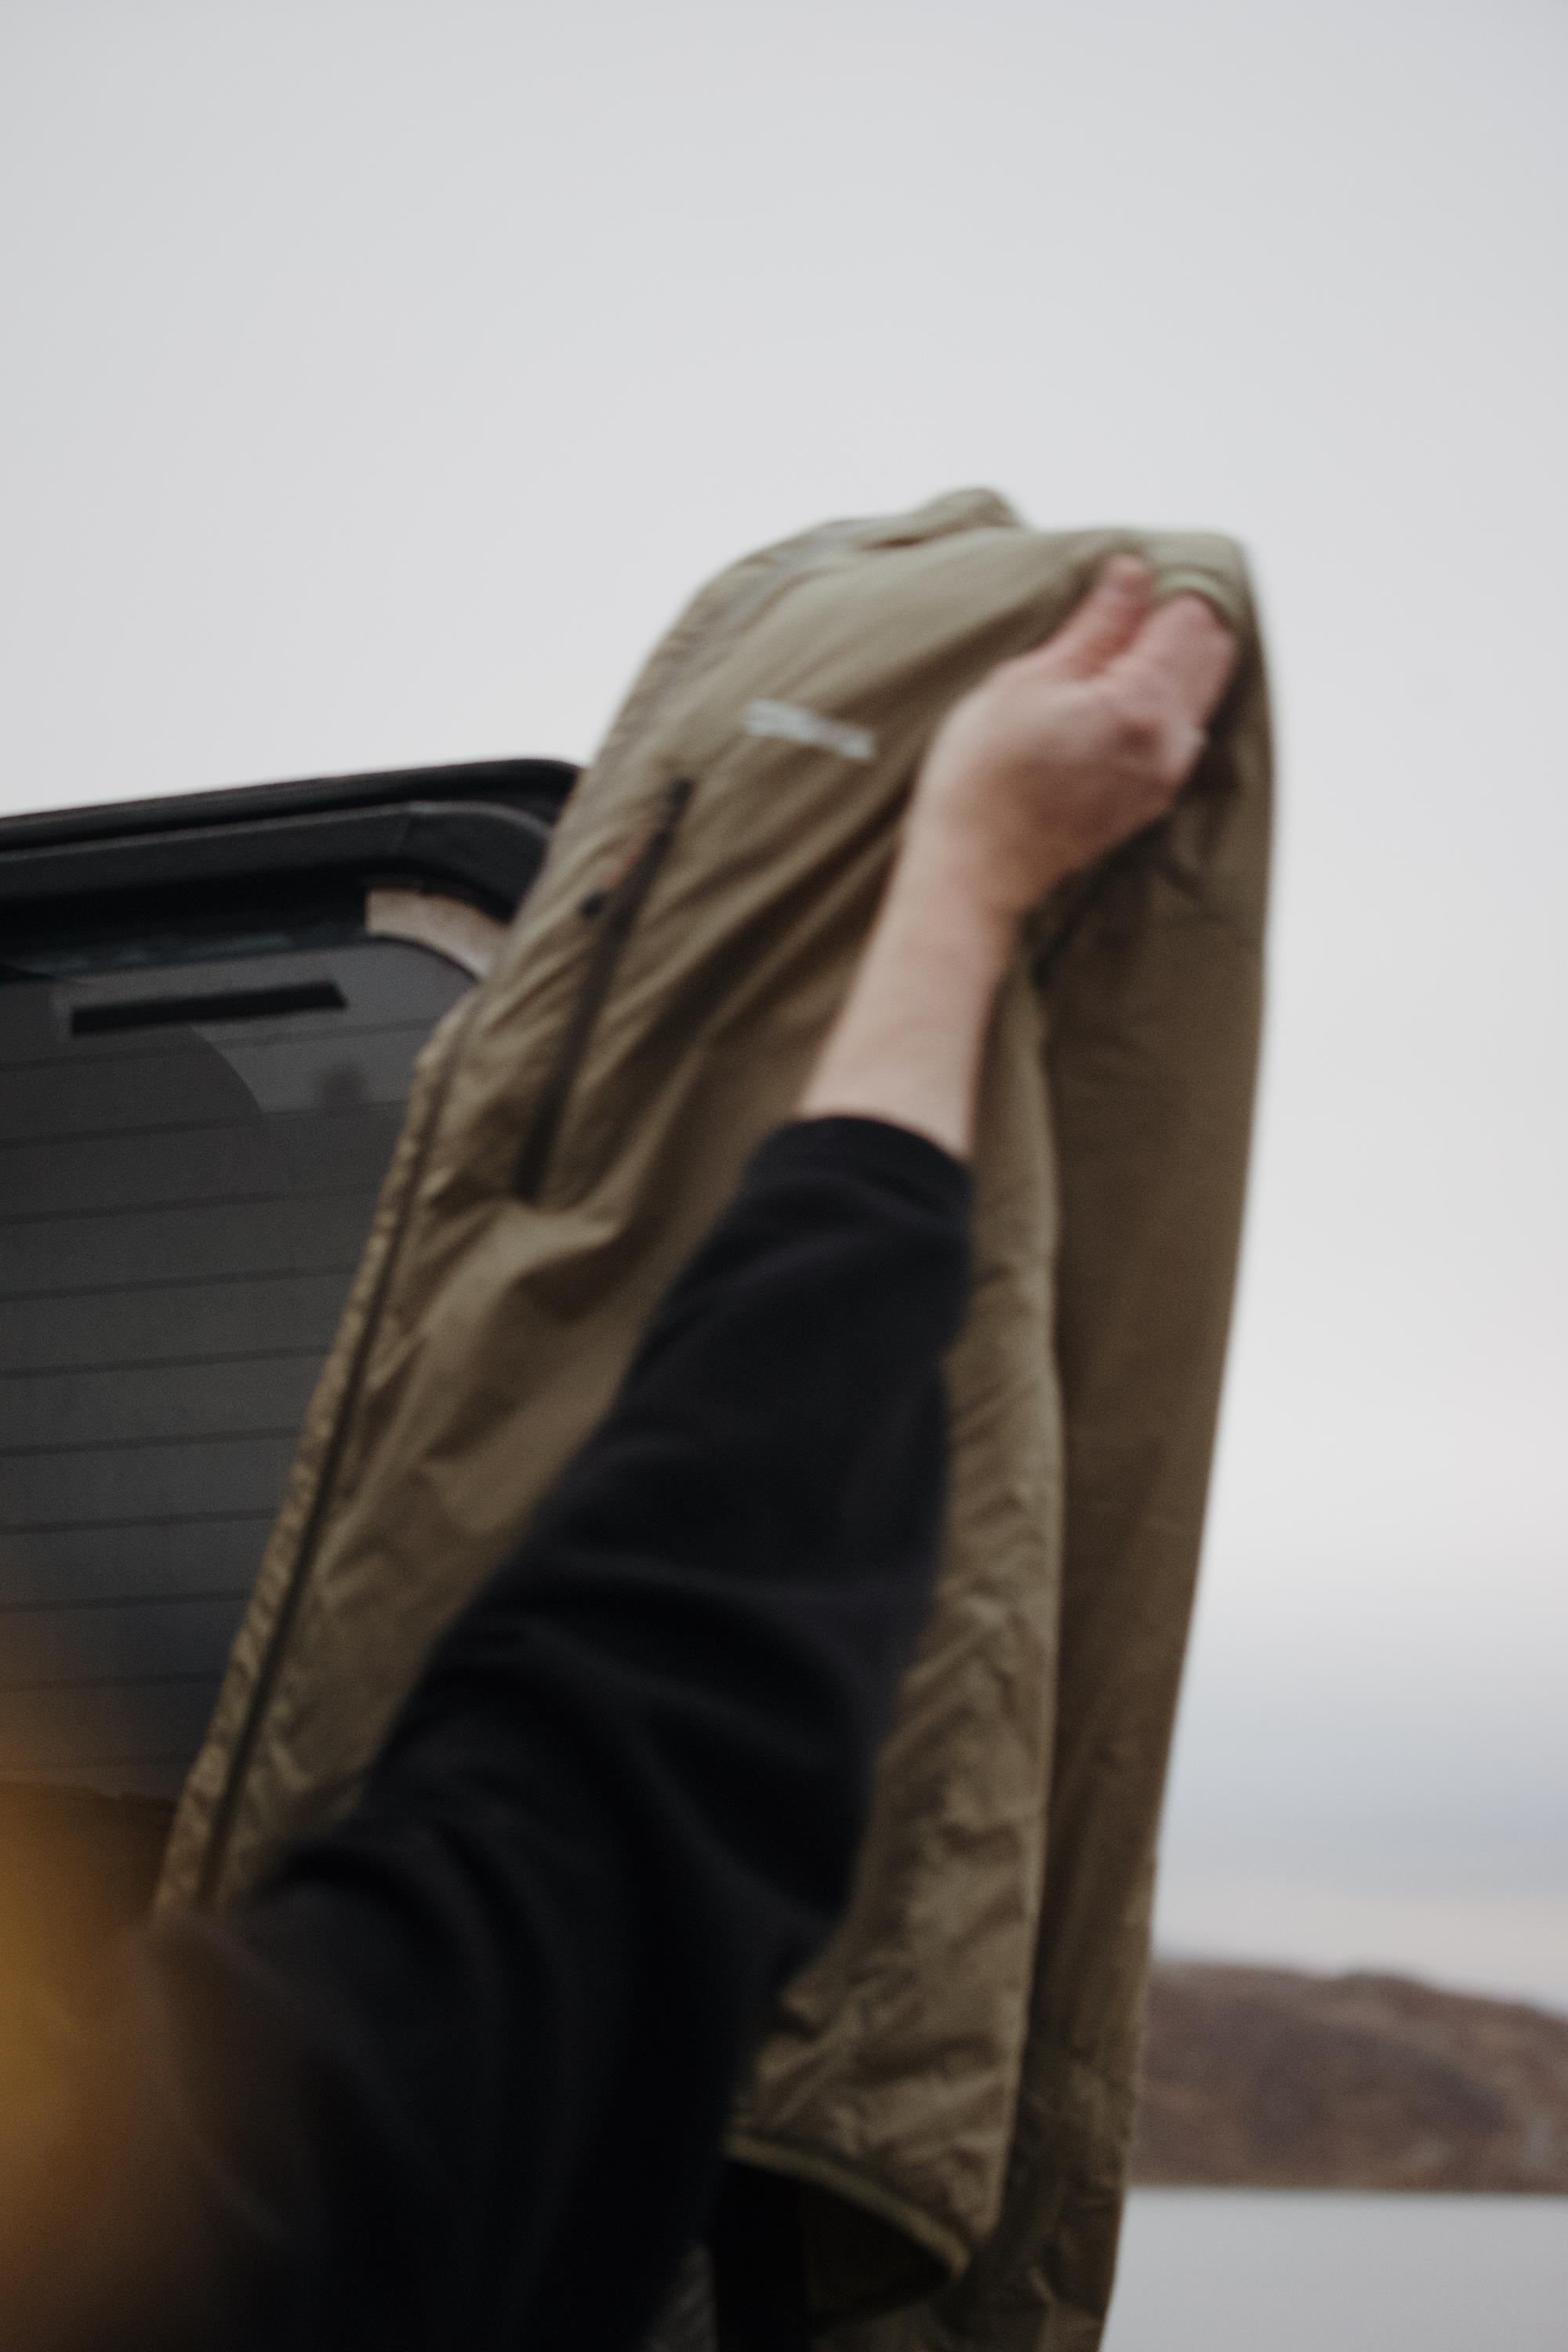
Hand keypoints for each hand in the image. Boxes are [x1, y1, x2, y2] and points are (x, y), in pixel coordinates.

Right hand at [904, 556, 1237, 925]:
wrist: (973, 873)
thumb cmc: (982, 779)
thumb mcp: (1027, 682)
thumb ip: (1095, 626)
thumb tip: (1133, 575)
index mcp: (1141, 704)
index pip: (1191, 618)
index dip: (1158, 591)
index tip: (1119, 587)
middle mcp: (1170, 742)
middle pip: (1210, 653)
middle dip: (1176, 622)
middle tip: (1119, 613)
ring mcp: (1165, 776)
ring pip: (1200, 695)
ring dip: (1172, 663)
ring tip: (1111, 656)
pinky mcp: (1151, 800)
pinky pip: (1181, 733)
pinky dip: (1164, 704)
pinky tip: (1115, 700)